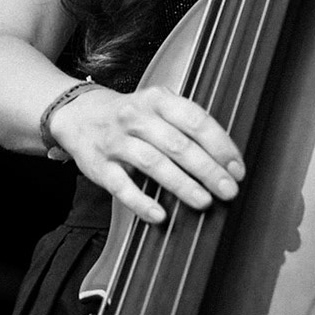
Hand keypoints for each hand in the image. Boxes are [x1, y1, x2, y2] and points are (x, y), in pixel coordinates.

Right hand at [50, 84, 244, 224]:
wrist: (78, 113)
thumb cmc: (131, 115)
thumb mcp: (158, 106)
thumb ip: (187, 124)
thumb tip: (225, 158)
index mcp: (157, 100)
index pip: (195, 120)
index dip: (220, 145)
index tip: (237, 167)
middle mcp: (136, 117)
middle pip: (177, 144)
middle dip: (208, 169)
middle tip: (229, 190)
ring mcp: (116, 141)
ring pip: (153, 163)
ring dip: (182, 184)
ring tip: (204, 201)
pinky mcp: (99, 166)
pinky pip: (121, 186)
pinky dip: (141, 202)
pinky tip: (160, 215)